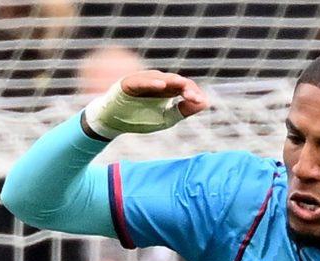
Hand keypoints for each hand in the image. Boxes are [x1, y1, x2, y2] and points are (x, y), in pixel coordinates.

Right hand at [84, 69, 207, 136]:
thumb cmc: (139, 118)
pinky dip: (151, 82)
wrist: (114, 123)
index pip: (184, 87)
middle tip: (194, 97)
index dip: (193, 93)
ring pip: (160, 78)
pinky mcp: (129, 83)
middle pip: (174, 81)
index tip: (200, 102)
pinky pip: (141, 81)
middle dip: (185, 88)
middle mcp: (156, 82)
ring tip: (181, 86)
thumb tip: (205, 102)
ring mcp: (143, 81)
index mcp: (167, 90)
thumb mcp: (166, 118)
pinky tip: (161, 85)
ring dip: (171, 82)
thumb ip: (184, 110)